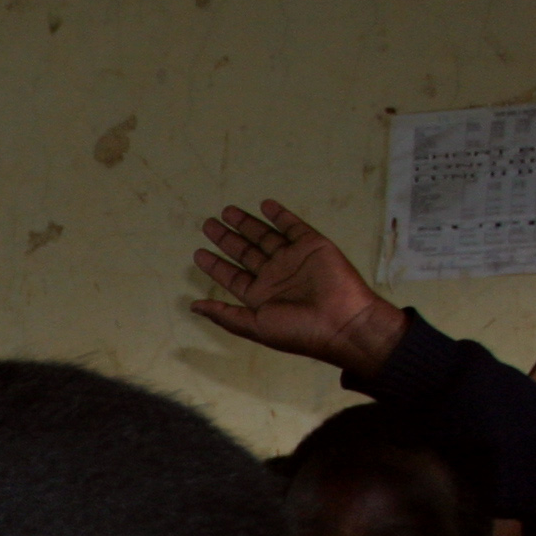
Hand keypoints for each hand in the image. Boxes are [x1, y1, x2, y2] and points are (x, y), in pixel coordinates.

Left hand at [188, 202, 406, 376]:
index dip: (215, 265)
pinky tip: (264, 205)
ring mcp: (293, 259)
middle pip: (245, 252)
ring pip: (265, 236)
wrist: (342, 321)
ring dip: (246, 223)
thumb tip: (193, 306)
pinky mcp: (312, 245)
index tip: (198, 253)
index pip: (232, 277)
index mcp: (260, 296)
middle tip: (207, 223)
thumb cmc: (298, 330)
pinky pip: (293, 226)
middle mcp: (275, 276)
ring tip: (226, 211)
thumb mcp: (254, 326)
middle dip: (226, 238)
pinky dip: (279, 215)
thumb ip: (224, 314)